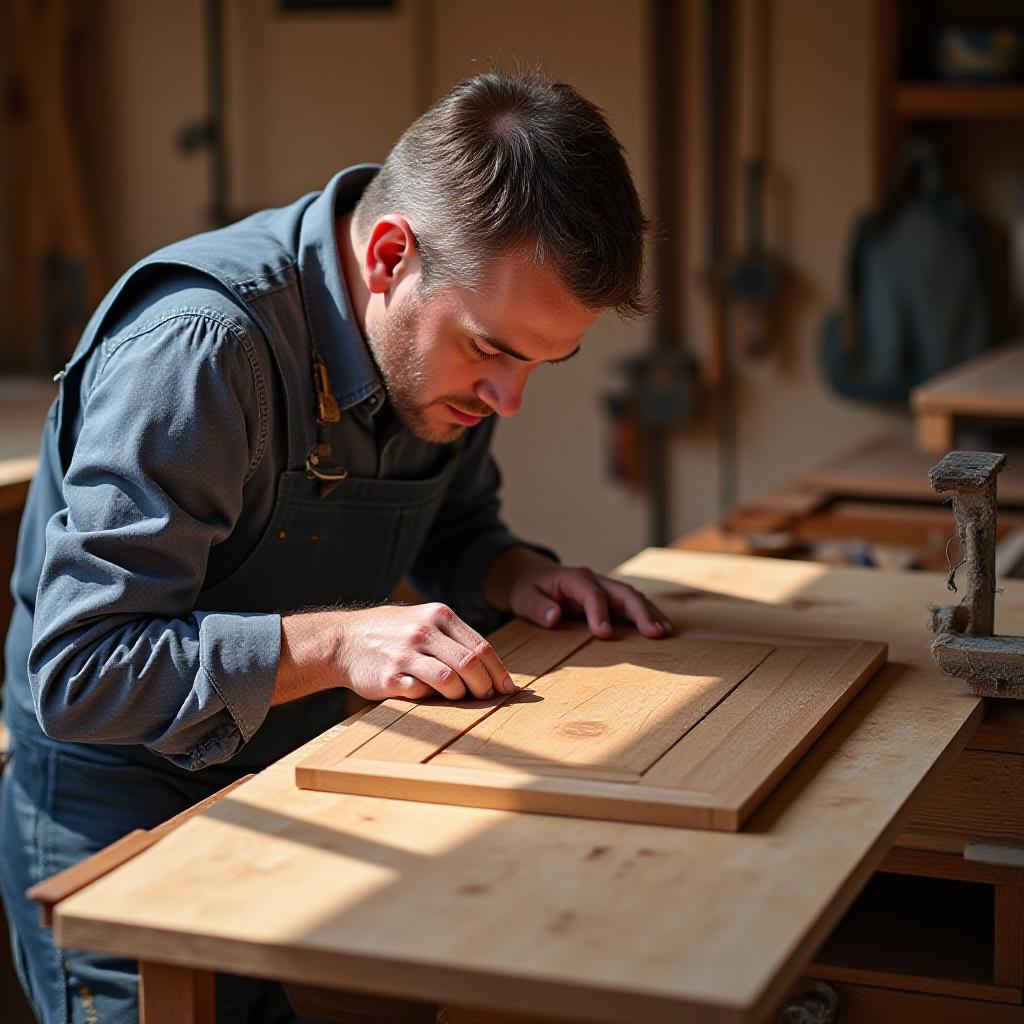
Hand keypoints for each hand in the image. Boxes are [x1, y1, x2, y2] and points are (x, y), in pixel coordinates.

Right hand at [275, 603, 515, 704]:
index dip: (498, 671)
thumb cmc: (390, 633)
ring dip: (461, 694)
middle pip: (470, 663)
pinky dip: (431, 698)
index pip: (480, 646)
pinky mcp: (389, 677)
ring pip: (450, 679)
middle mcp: (423, 631)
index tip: (507, 687)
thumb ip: (452, 636)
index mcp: (438, 615)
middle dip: (484, 686)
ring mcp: (406, 654)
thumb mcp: (422, 619)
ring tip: (459, 698)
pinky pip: (421, 692)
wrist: (342, 640)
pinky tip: (429, 697)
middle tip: (487, 698)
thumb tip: (488, 665)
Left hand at [485, 547, 672, 639]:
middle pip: (623, 592)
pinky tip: (661, 629)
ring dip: (650, 613)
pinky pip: (632, 604)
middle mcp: (595, 580)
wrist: (534, 579)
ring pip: (633, 597)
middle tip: (655, 633)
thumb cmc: (529, 591)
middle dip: (640, 612)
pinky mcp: (611, 599)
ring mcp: (606, 588)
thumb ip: (538, 608)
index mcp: (574, 578)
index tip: (604, 635)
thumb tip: (555, 617)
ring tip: (665, 632)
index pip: (591, 594)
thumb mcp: (524, 599)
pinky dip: (647, 615)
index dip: (599, 613)